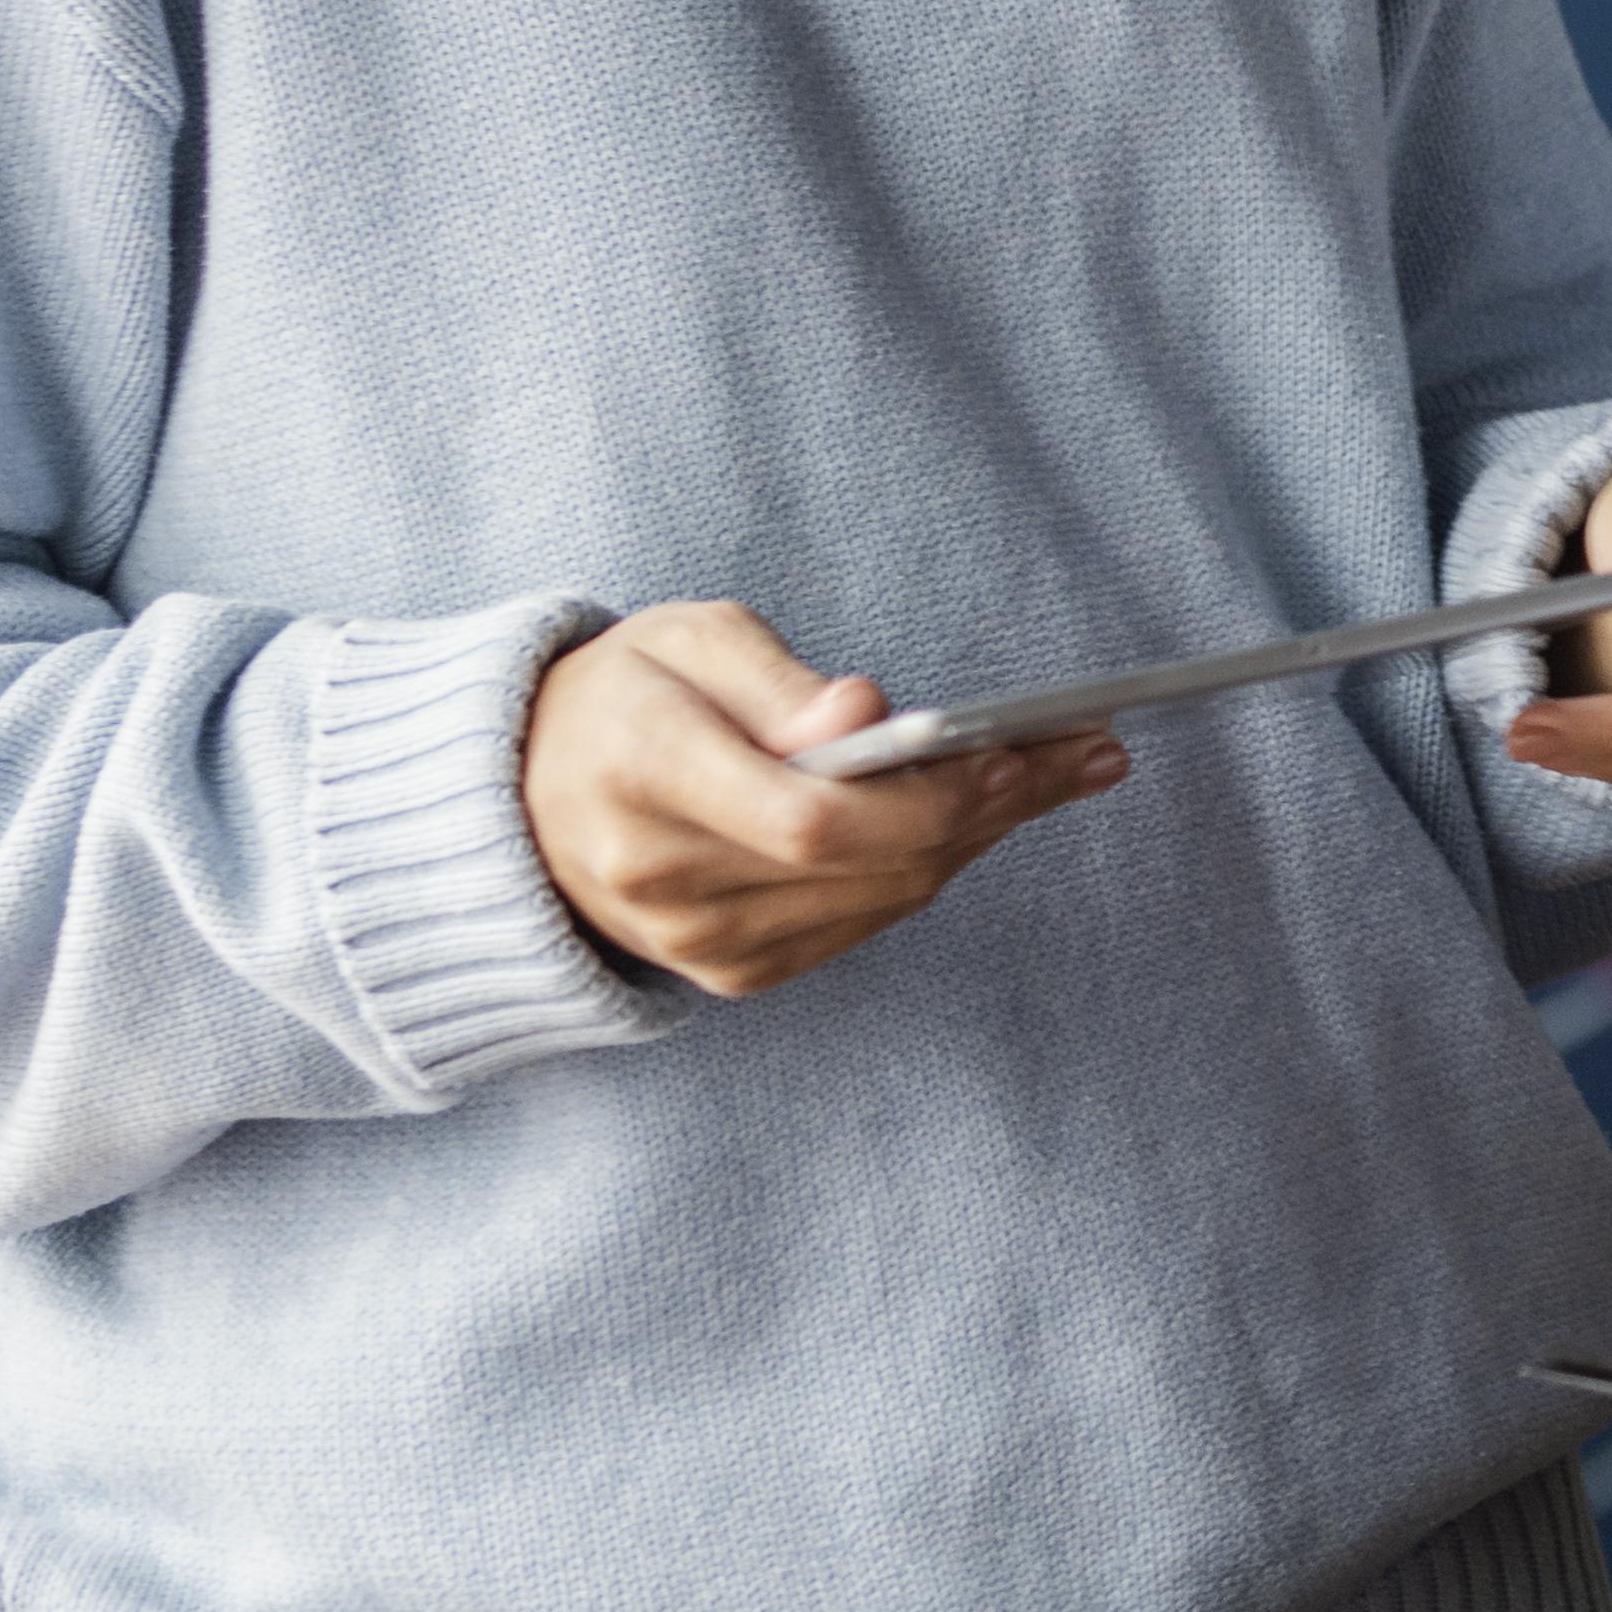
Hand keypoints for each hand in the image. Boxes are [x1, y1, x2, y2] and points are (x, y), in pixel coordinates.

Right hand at [518, 601, 1121, 999]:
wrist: (525, 797)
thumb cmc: (625, 695)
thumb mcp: (687, 640)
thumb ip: (776, 679)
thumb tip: (867, 714)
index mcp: (643, 777)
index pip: (809, 819)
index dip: (925, 794)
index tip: (1016, 749)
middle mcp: (663, 880)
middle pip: (869, 863)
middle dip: (990, 805)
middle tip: (1086, 750)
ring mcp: (697, 942)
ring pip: (884, 897)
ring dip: (983, 834)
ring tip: (1066, 768)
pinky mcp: (734, 971)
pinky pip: (864, 920)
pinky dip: (934, 865)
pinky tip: (989, 813)